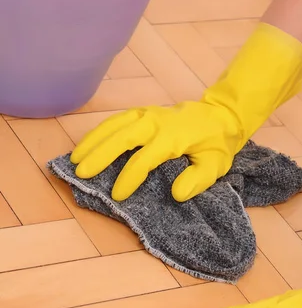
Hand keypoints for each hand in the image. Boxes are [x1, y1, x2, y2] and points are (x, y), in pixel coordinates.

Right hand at [71, 24, 301, 201]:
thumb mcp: (215, 165)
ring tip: (75, 159)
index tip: (117, 195)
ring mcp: (147, 114)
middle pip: (122, 137)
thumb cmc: (216, 144)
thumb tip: (176, 194)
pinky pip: (117, 119)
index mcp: (173, 137)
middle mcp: (156, 122)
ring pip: (114, 124)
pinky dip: (100, 131)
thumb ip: (197, 179)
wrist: (220, 116)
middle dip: (100, 154)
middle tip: (81, 173)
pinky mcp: (143, 112)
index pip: (145, 158)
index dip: (129, 177)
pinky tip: (88, 143)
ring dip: (93, 140)